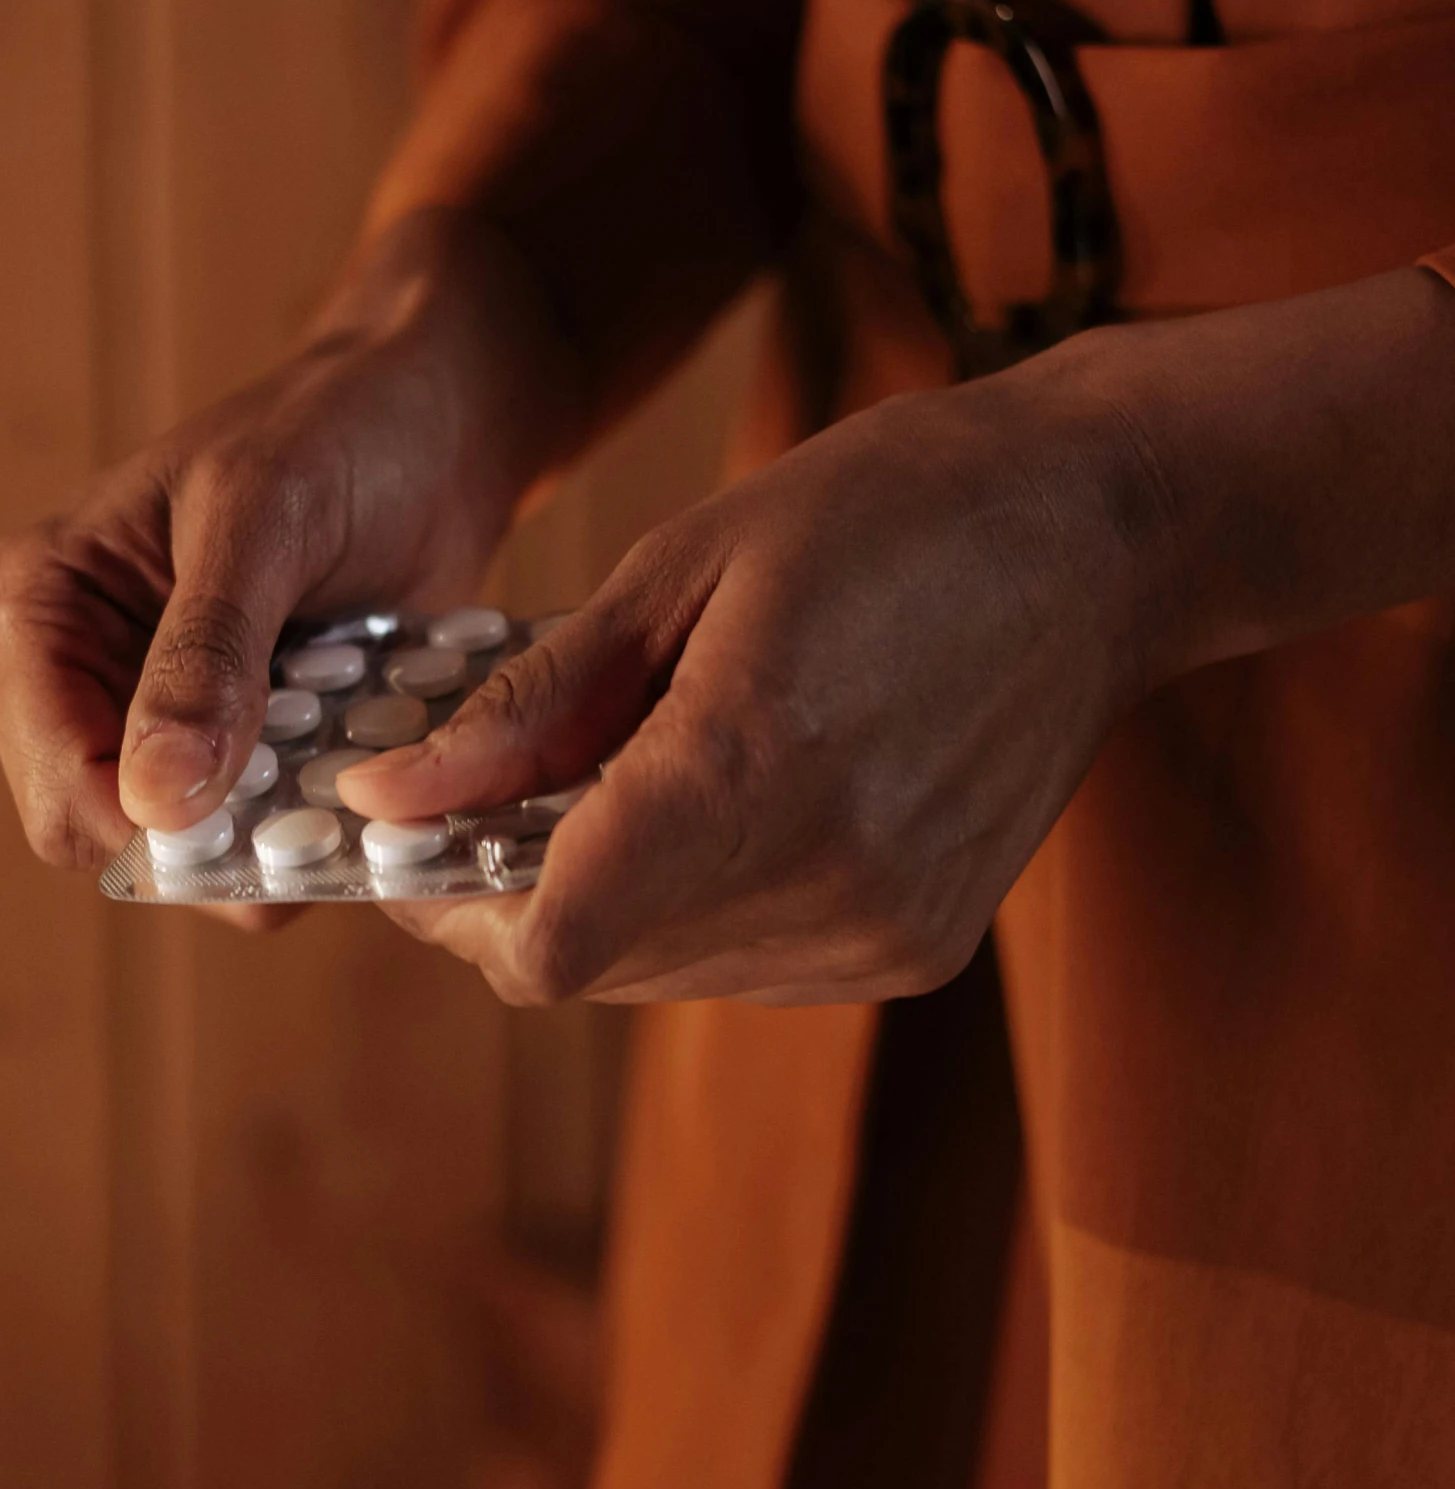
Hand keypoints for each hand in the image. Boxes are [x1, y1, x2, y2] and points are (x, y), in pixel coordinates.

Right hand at [0, 210, 581, 910]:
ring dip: (269, 836)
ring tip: (352, 774)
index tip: (274, 829)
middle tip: (330, 806)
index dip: (160, 830)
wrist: (423, 434)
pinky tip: (358, 775)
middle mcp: (56, 675)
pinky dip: (300, 821)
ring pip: (176, 849)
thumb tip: (156, 798)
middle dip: (217, 840)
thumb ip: (208, 656)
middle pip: (106, 833)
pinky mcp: (207, 746)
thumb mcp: (266, 524)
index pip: (61, 782)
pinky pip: (238, 833)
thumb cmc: (334, 439)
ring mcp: (129, 718)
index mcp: (27, 603)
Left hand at [338, 340, 1175, 1002]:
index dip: (451, 907)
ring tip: (636, 775)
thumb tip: (387, 796)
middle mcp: (825, 881)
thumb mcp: (682, 567)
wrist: (1101, 540)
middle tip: (505, 789)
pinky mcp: (918, 951)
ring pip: (663, 977)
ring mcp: (882, 932)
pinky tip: (733, 802)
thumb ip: (532, 707)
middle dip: (516, 895)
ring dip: (609, 902)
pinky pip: (749, 965)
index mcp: (751, 766)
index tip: (417, 838)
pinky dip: (700, 906)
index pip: (546, 946)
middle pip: (591, 968)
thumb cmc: (887, 511)